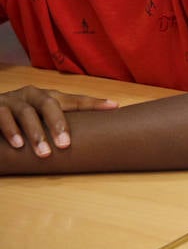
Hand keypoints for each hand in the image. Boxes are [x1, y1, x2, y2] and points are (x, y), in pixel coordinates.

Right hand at [0, 85, 117, 156]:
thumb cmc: (20, 119)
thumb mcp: (40, 120)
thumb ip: (59, 125)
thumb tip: (91, 142)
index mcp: (48, 97)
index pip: (75, 100)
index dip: (94, 103)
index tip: (115, 107)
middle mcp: (32, 95)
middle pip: (50, 103)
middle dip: (59, 124)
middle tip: (65, 144)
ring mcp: (12, 100)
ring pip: (26, 113)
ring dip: (36, 133)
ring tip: (44, 153)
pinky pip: (3, 118)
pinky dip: (11, 131)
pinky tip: (18, 145)